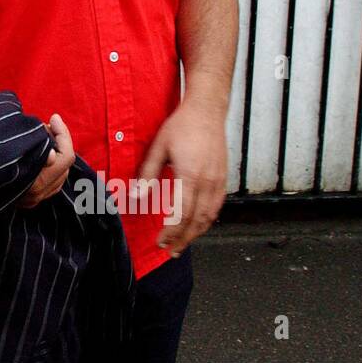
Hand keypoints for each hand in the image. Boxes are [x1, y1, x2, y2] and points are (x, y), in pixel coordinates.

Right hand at [16, 113, 73, 208]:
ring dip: (56, 156)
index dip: (62, 133)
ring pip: (61, 176)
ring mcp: (32, 200)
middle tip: (45, 127)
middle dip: (60, 142)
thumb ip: (35, 144)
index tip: (53, 118)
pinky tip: (39, 156)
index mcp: (34, 181)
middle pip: (65, 165)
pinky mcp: (27, 203)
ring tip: (41, 139)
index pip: (65, 156)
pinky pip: (51, 184)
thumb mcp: (8, 143)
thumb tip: (51, 147)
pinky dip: (51, 168)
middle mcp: (36, 194)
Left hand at [136, 100, 227, 257]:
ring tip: (182, 245)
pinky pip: (217, 206)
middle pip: (197, 221)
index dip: (171, 232)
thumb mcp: (158, 147)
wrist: (207, 111)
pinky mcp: (224, 178)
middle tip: (170, 251)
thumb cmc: (180, 126)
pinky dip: (207, 221)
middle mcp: (208, 181)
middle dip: (183, 239)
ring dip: (196, 234)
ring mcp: (219, 181)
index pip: (181, 213)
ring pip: (210, 216)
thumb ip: (148, 173)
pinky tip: (197, 226)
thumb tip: (137, 196)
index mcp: (190, 175)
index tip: (160, 242)